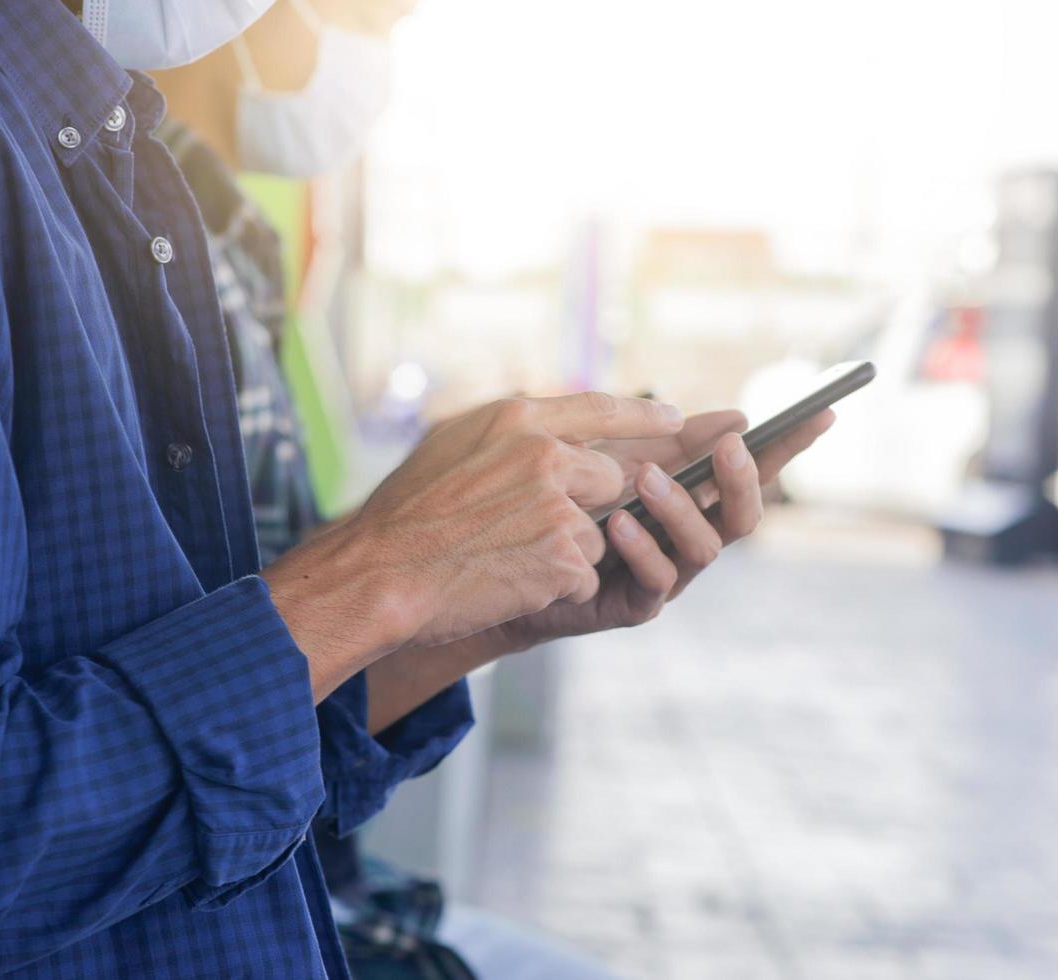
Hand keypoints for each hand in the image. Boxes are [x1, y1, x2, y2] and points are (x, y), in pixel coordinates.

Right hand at [261, 392, 683, 696]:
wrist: (380, 575)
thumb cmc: (405, 515)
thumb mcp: (451, 444)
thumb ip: (511, 433)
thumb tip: (552, 432)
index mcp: (517, 420)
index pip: (600, 409)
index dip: (644, 418)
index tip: (677, 421)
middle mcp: (545, 455)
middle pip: (610, 479)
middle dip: (587, 507)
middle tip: (532, 529)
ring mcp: (558, 506)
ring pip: (597, 534)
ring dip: (563, 555)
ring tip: (503, 559)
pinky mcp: (563, 557)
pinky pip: (583, 576)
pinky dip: (553, 588)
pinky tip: (508, 582)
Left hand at [490, 408, 834, 650]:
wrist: (513, 562)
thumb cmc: (568, 505)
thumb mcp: (616, 460)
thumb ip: (671, 442)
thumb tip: (737, 416)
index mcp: (695, 499)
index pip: (753, 471)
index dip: (790, 447)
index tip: (823, 413)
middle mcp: (691, 539)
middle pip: (743, 516)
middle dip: (744, 481)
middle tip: (729, 447)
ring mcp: (670, 575)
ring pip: (706, 548)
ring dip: (682, 509)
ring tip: (647, 479)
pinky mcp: (637, 605)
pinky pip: (657, 580)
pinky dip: (641, 547)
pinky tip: (618, 522)